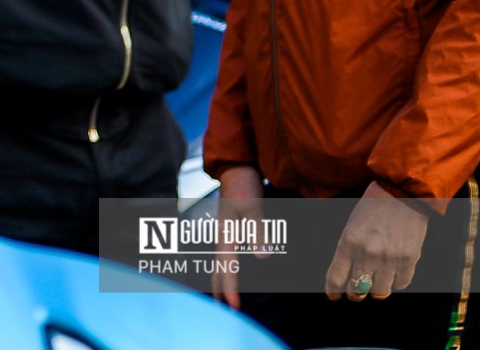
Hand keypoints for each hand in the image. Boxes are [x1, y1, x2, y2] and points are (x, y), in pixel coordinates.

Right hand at [214, 165, 263, 309]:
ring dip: (221, 282)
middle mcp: (222, 236)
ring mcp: (225, 232)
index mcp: (226, 234)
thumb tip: (262, 258)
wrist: (235, 166)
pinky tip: (229, 271)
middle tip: (226, 312)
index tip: (233, 308)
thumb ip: (259, 232)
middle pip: (218, 269)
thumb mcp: (253, 206)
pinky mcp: (230, 228)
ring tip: (222, 299)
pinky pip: (225, 255)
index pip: (227, 268)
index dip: (230, 289)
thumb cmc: (243, 184)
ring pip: (220, 263)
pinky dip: (225, 269)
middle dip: (220, 291)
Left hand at [325, 182, 428, 300]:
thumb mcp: (351, 226)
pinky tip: (394, 271)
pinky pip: (401, 284)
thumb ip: (348, 251)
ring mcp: (389, 258)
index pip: (336, 278)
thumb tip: (346, 276)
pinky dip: (396, 281)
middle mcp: (367, 253)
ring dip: (377, 289)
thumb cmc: (373, 207)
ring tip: (377, 280)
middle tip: (357, 291)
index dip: (333, 291)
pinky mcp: (409, 259)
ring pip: (380, 292)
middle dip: (355, 294)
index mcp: (348, 242)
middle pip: (357, 290)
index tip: (334, 296)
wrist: (402, 193)